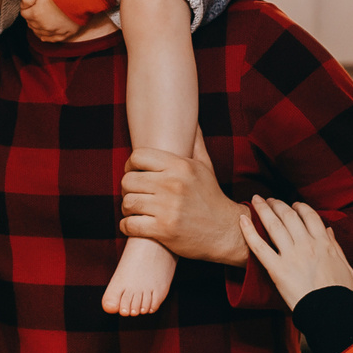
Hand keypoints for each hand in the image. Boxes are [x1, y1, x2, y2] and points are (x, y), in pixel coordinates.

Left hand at [17, 0, 79, 41]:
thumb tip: (22, 5)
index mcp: (35, 14)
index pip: (24, 14)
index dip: (26, 8)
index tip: (30, 4)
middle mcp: (43, 26)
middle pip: (31, 24)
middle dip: (31, 18)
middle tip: (36, 11)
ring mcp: (54, 31)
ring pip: (40, 33)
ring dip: (38, 28)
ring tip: (40, 22)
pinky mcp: (65, 34)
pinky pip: (52, 39)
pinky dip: (47, 37)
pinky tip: (46, 34)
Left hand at [120, 141, 249, 265]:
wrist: (226, 232)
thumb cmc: (211, 197)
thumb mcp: (206, 167)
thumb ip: (196, 143)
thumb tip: (193, 120)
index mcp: (181, 166)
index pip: (138, 156)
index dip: (130, 165)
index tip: (133, 173)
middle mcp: (173, 185)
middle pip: (128, 180)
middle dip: (127, 189)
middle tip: (133, 194)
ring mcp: (168, 208)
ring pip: (127, 203)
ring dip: (126, 208)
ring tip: (134, 210)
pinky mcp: (164, 230)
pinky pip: (130, 224)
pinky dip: (126, 226)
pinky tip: (133, 224)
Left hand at [236, 197, 352, 307]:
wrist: (331, 312)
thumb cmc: (340, 292)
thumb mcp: (345, 265)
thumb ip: (335, 245)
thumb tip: (328, 230)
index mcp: (323, 243)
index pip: (309, 216)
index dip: (299, 207)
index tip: (293, 205)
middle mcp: (306, 244)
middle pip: (289, 216)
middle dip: (278, 204)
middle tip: (269, 200)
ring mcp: (291, 256)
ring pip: (274, 225)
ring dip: (263, 210)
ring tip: (255, 201)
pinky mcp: (277, 269)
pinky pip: (259, 247)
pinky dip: (249, 231)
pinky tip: (242, 219)